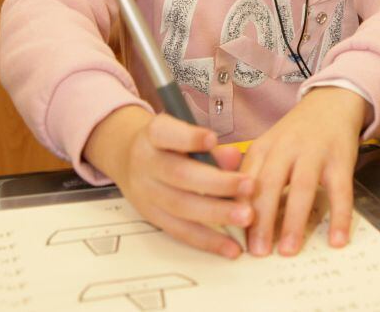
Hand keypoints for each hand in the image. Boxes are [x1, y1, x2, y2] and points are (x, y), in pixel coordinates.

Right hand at [84, 106, 254, 257]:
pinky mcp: (153, 217)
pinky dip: (208, 240)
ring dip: (217, 214)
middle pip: (180, 175)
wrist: (130, 159)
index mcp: (153, 135)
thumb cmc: (168, 144)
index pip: (165, 133)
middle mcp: (146, 164)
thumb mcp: (183, 133)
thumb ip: (210, 145)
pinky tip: (231, 246)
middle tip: (249, 186)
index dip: (188, 138)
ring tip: (246, 217)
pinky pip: (181, 231)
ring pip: (181, 207)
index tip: (212, 139)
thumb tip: (234, 158)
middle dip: (217, 183)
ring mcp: (146, 193)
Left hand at [241, 86, 368, 256]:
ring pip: (301, 188)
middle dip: (262, 220)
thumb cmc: (296, 132)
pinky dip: (339, 217)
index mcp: (263, 147)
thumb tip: (227, 210)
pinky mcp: (340, 159)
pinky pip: (340, 191)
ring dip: (294, 221)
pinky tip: (336, 239)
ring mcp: (315, 152)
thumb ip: (249, 172)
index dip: (238, 209)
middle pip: (270, 184)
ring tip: (288, 250)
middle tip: (258, 251)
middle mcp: (286, 147)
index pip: (245, 180)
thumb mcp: (268, 145)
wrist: (332, 102)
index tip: (233, 236)